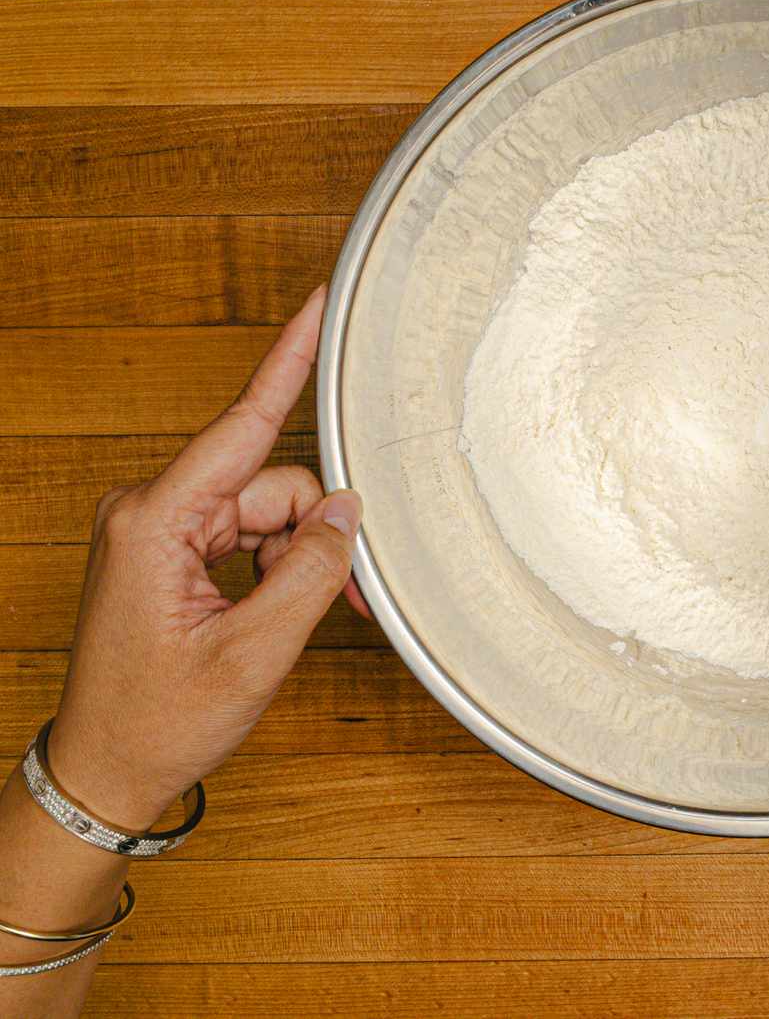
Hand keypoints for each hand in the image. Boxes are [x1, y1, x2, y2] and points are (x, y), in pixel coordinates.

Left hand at [45, 287, 363, 828]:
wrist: (106, 771)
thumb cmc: (160, 721)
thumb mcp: (255, 651)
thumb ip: (312, 570)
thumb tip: (348, 511)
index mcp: (156, 522)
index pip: (241, 425)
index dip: (288, 361)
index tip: (317, 306)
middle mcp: (152, 512)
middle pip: (272, 484)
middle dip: (318, 533)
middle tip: (352, 593)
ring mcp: (161, 531)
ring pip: (269, 512)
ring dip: (304, 558)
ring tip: (315, 616)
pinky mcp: (172, 552)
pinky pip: (250, 535)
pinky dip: (282, 567)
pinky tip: (290, 608)